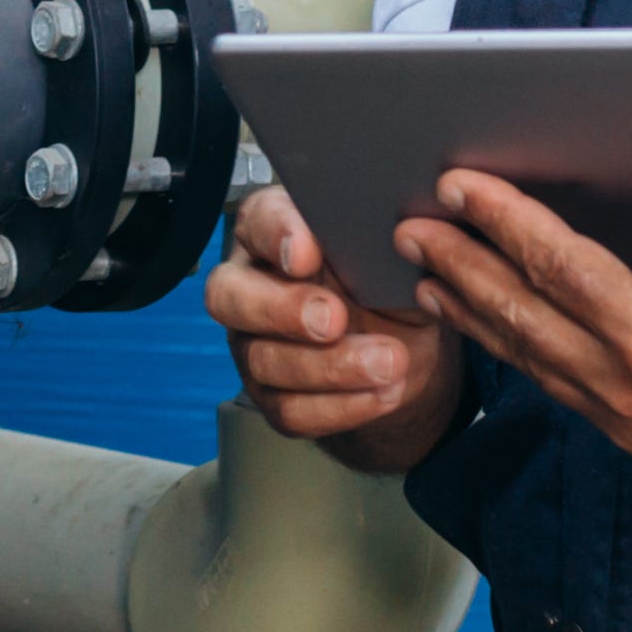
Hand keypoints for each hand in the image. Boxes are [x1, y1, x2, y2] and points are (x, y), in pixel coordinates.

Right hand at [206, 183, 465, 468]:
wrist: (402, 340)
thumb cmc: (384, 278)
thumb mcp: (392, 252)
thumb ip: (382, 242)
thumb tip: (401, 238)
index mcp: (274, 230)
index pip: (258, 221)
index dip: (276, 236)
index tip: (306, 254)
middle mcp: (249, 284)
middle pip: (230, 296)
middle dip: (282, 310)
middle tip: (335, 319)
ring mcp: (252, 344)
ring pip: (263, 361)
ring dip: (331, 367)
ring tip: (388, 362)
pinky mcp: (273, 395)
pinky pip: (291, 410)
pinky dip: (342, 406)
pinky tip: (384, 393)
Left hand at [394, 138, 631, 519]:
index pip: (565, 270)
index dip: (507, 222)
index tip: (460, 184)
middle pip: (524, 318)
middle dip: (461, 267)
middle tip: (407, 225)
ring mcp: (629, 424)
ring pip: (530, 360)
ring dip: (474, 312)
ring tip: (425, 273)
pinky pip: (556, 386)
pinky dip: (514, 349)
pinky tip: (493, 326)